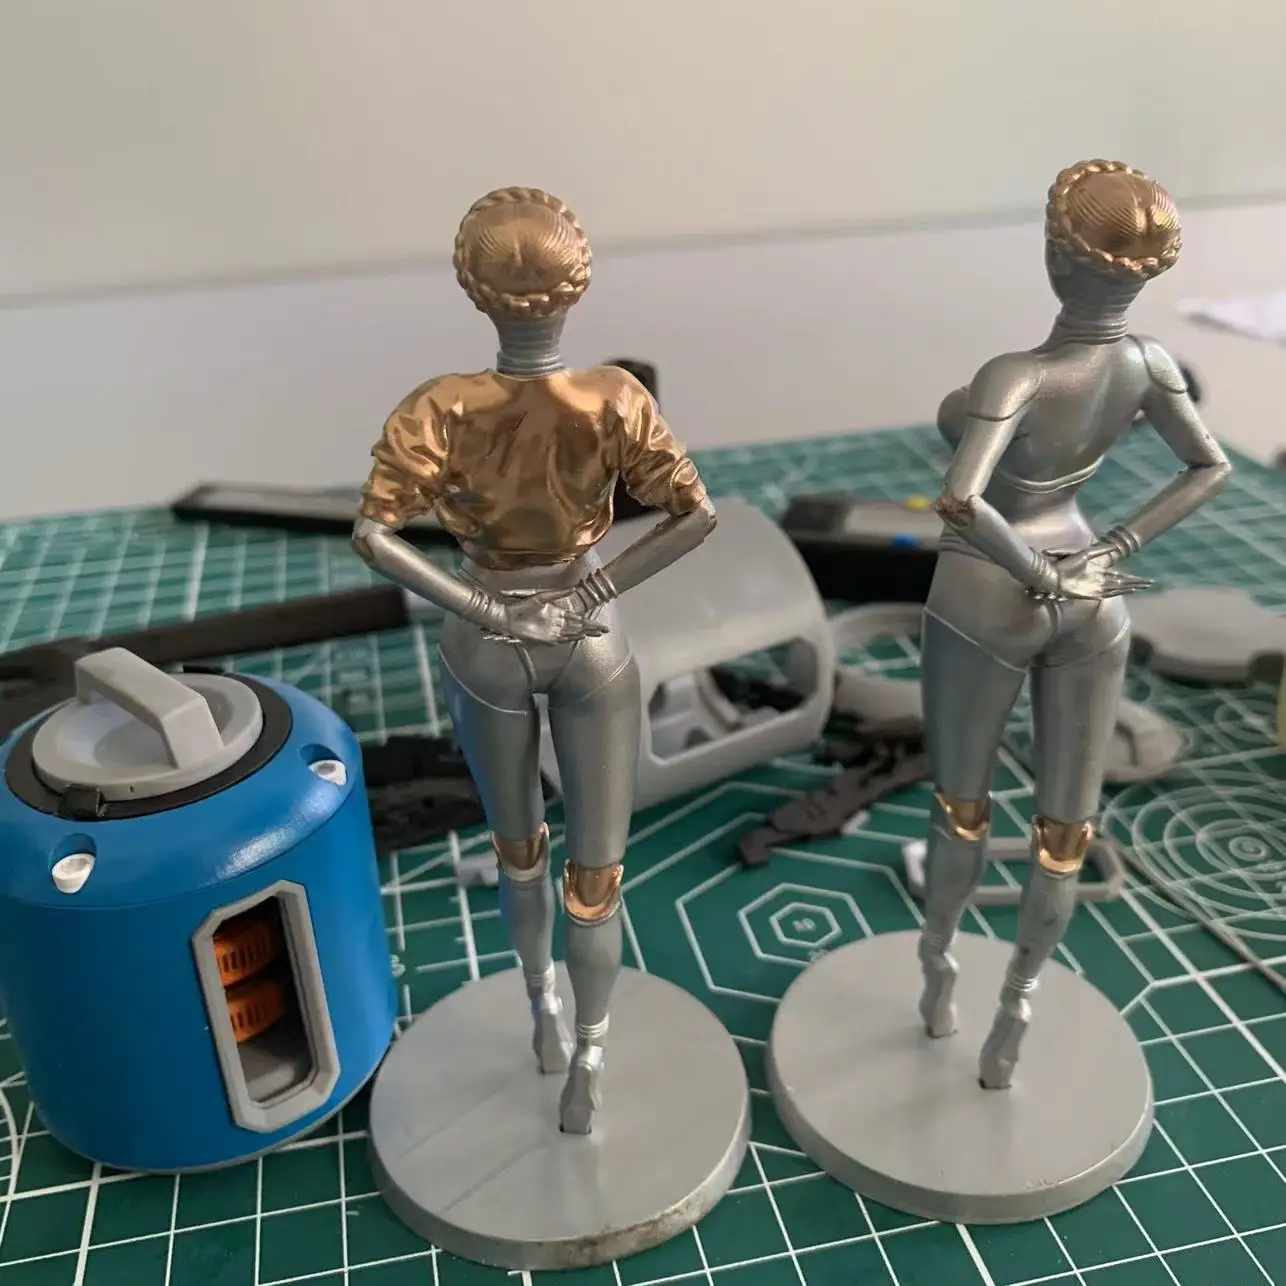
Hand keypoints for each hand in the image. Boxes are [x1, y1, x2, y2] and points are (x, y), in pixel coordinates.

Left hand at [498, 591, 609, 644]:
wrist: (509, 617)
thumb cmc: (523, 607)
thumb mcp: (541, 597)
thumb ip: (557, 594)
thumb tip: (572, 589)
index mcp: (558, 613)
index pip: (578, 618)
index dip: (589, 621)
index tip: (600, 623)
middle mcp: (558, 623)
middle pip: (579, 627)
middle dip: (591, 628)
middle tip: (605, 630)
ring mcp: (553, 631)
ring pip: (573, 633)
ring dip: (584, 633)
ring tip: (596, 634)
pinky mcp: (546, 638)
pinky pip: (562, 638)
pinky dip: (571, 637)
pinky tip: (579, 636)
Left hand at [1037, 546, 1151, 601]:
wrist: (1053, 575)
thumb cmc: (1065, 565)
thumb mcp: (1085, 554)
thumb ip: (1100, 550)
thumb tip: (1114, 545)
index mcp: (1098, 572)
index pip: (1119, 575)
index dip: (1130, 577)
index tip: (1142, 578)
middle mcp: (1099, 581)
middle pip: (1122, 583)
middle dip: (1135, 583)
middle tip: (1150, 584)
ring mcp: (1096, 587)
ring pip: (1117, 588)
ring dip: (1130, 587)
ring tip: (1143, 587)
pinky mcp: (1090, 593)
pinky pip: (1107, 593)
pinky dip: (1118, 591)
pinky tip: (1128, 590)